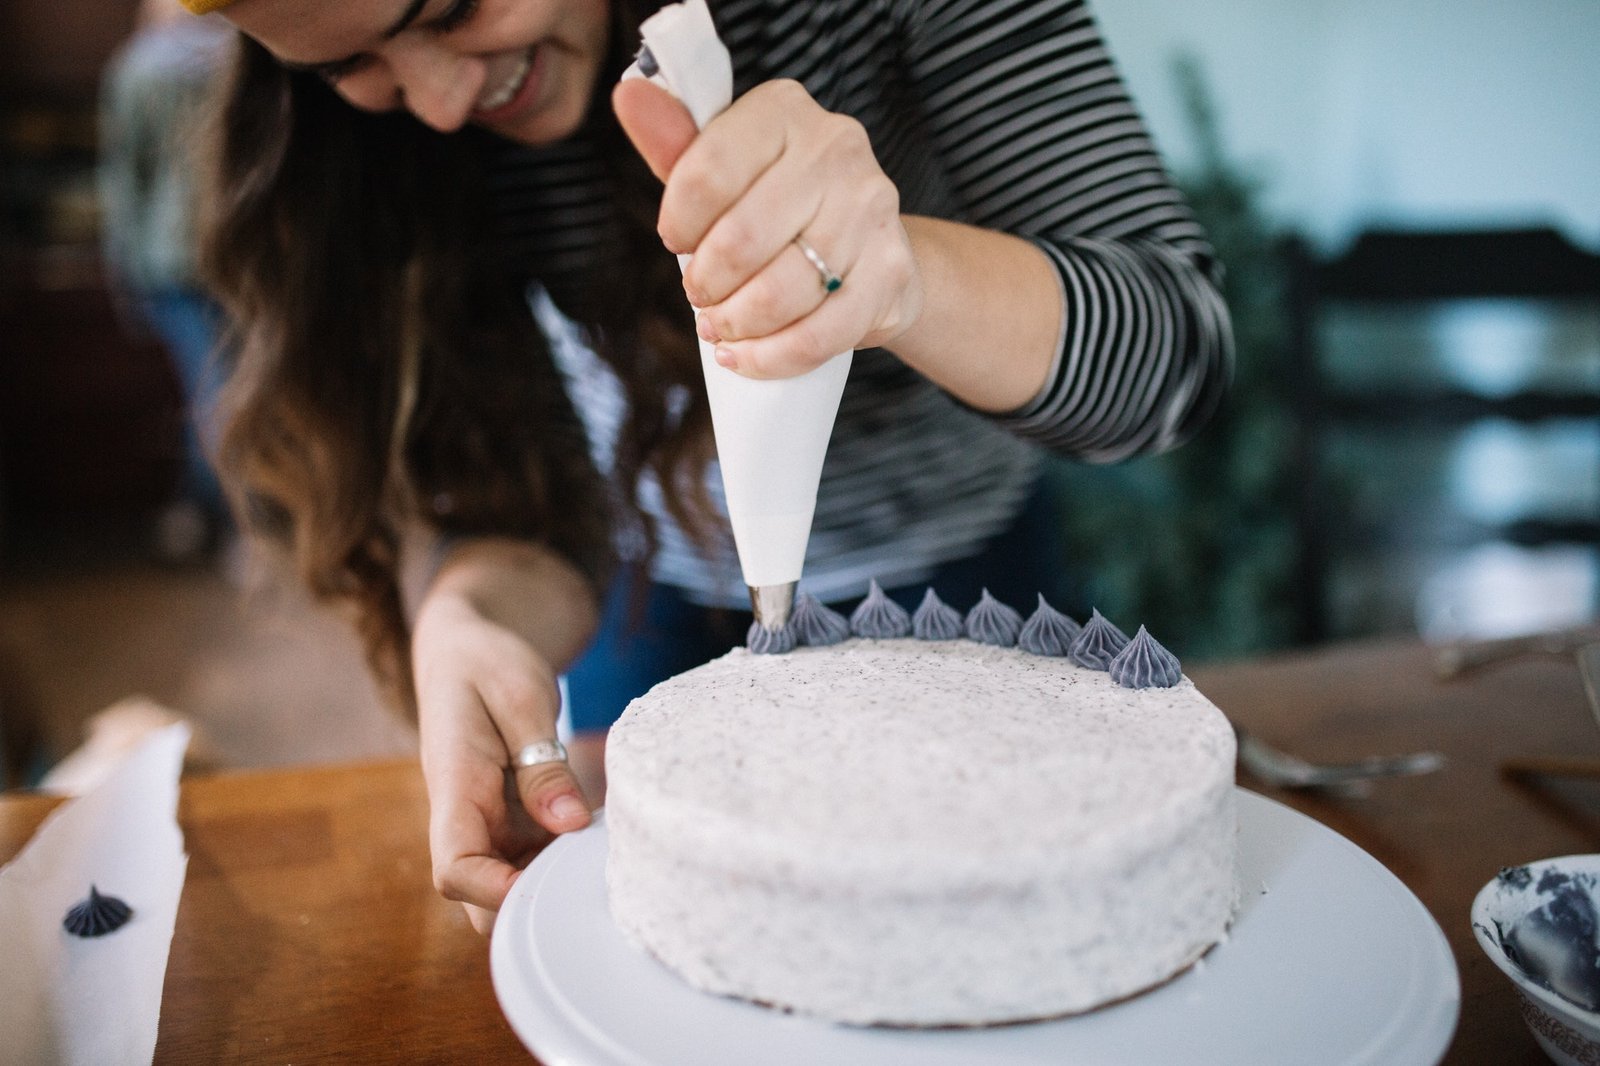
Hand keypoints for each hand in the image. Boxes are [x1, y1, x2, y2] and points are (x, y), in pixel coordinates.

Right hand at [412, 590, 591, 934]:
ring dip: (553, 880)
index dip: (496, 893)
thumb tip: (570, 824)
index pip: (455, 868)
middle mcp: (463, 817)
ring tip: (606, 852)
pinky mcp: (508, 820)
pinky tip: (600, 836)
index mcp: (453, 786)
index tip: (551, 887)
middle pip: (480, 896)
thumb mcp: (523, 698)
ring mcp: (486, 823)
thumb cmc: (489, 664)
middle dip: (531, 903)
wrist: (466, 648)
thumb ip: (543, 763)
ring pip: (509, 884)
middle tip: (595, 873)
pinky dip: (562, 857)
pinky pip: (531, 858)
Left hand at [613, 77, 923, 377]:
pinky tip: (745, 356)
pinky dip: (770, 357)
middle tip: (700, 294)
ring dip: (736, 323)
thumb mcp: (726, 168)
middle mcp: (836, 148)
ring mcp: (871, 211)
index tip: (677, 241)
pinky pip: (818, 335)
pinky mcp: (890, 273)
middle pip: (742, 239)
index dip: (679, 222)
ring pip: (780, 293)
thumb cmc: (781, 205)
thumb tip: (630, 96)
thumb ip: (676, 143)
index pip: (709, 170)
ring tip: (722, 325)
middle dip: (706, 283)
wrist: (869, 245)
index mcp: (785, 111)